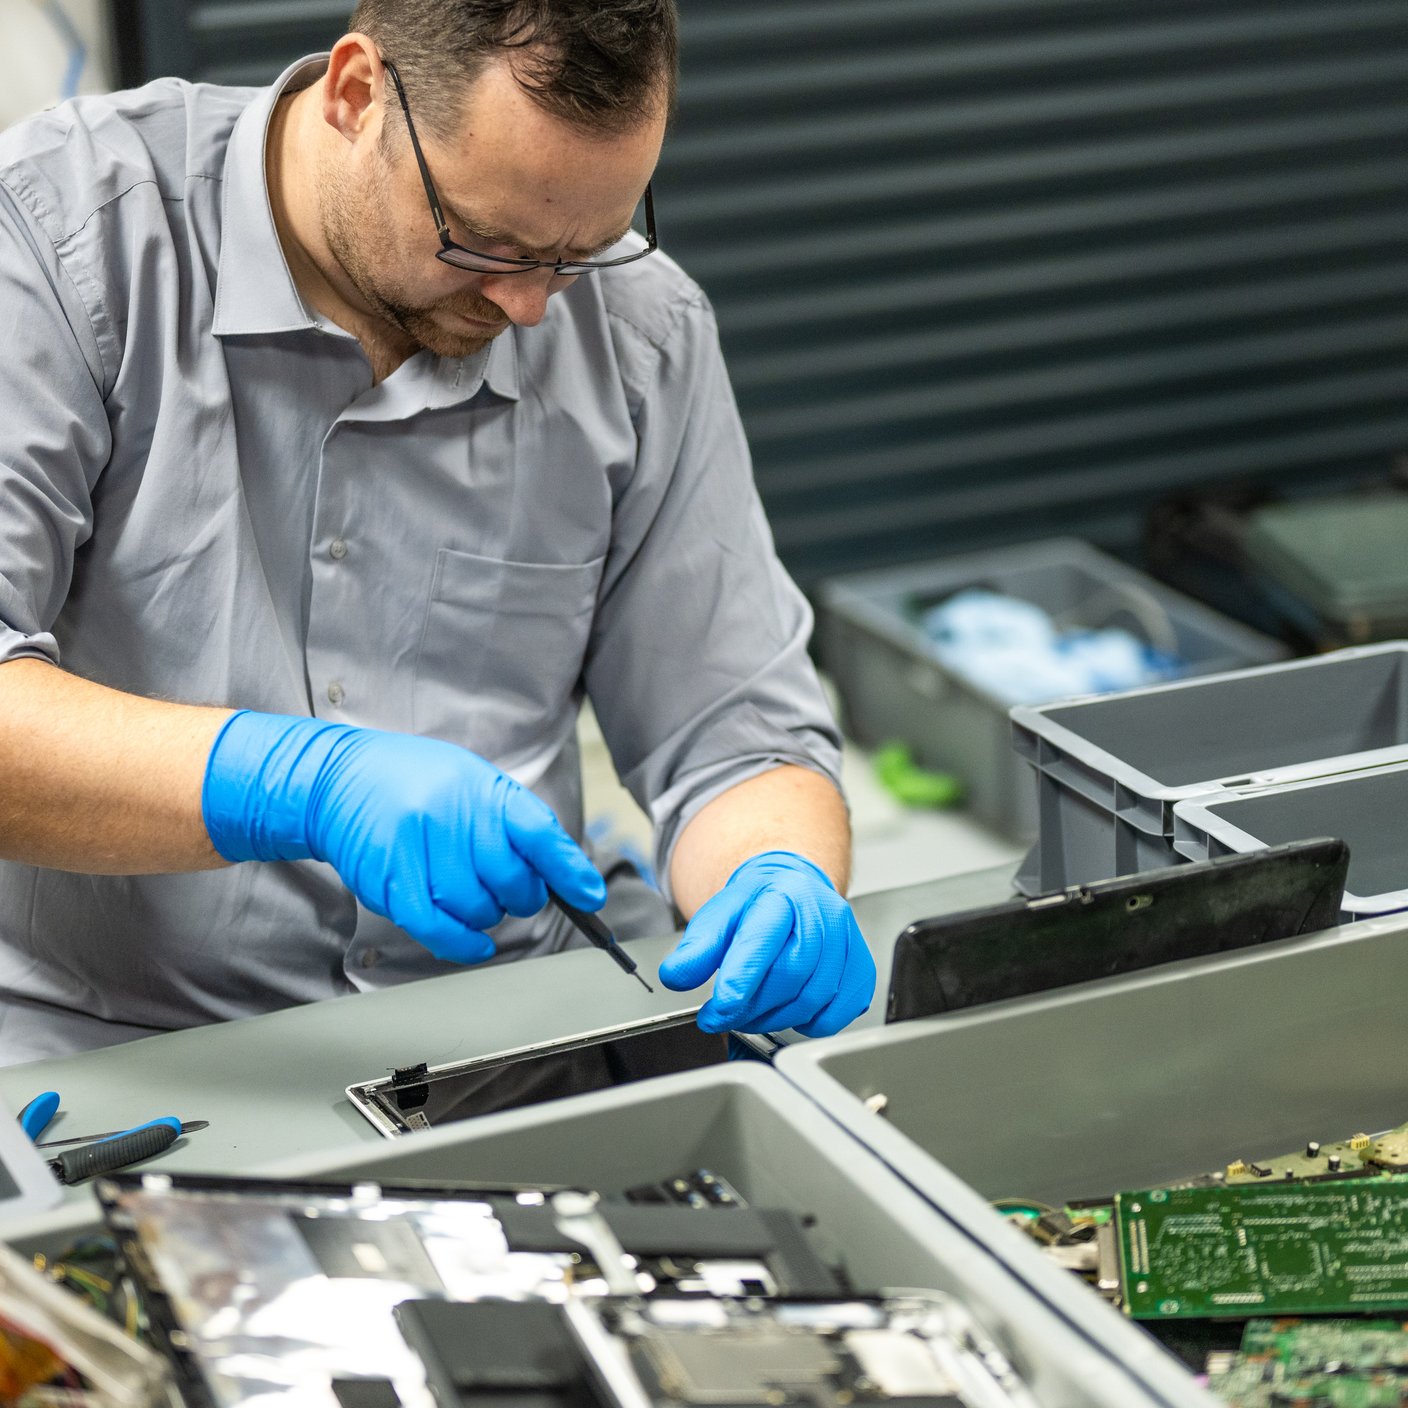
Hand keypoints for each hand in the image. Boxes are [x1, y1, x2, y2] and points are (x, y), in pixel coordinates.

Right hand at [202, 711, 604, 962]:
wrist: (336, 779)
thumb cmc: (412, 782)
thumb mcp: (469, 780)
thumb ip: (510, 820)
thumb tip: (558, 869)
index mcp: (482, 790)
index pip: (540, 834)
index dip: (570, 870)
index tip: (591, 894)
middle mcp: (454, 819)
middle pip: (514, 883)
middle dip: (523, 895)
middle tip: (512, 889)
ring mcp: (421, 852)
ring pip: (480, 911)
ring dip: (486, 915)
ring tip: (471, 893)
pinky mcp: (392, 884)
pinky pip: (441, 930)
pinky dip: (464, 944)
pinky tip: (473, 941)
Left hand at [659, 851, 874, 1036]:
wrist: (795, 889)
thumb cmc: (760, 904)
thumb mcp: (719, 915)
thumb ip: (697, 947)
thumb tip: (676, 976)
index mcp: (783, 896)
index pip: (763, 941)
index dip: (740, 981)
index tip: (717, 1009)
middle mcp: (823, 915)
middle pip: (790, 974)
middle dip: (752, 1006)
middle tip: (724, 1016)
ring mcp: (847, 942)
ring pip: (814, 997)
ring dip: (775, 1019)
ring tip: (750, 1015)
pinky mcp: (861, 969)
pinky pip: (839, 1011)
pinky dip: (810, 1023)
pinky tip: (789, 1012)